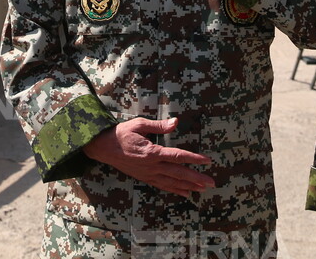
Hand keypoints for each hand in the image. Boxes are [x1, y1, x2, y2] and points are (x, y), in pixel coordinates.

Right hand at [81, 117, 214, 196]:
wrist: (104, 148)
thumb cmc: (122, 133)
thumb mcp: (139, 124)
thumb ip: (159, 126)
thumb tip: (175, 122)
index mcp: (152, 152)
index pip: (178, 156)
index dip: (194, 158)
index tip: (207, 161)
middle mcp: (152, 166)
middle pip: (179, 173)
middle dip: (196, 178)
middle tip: (212, 183)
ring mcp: (148, 174)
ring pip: (172, 182)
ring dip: (189, 186)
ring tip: (203, 189)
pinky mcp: (144, 177)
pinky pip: (162, 186)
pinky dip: (175, 190)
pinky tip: (185, 193)